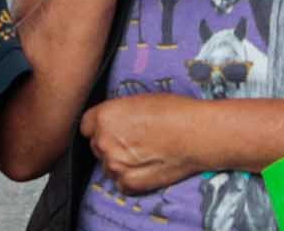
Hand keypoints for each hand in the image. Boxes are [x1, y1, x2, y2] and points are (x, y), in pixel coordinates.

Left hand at [80, 94, 205, 194]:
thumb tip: (115, 121)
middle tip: (133, 140)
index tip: (112, 127)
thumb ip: (119, 113)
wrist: (197, 133)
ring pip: (109, 164)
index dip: (100, 125)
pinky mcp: (128, 183)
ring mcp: (114, 165)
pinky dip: (131, 176)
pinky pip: (122, 181)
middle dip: (111, 143)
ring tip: (145, 153)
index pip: (86, 125)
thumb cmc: (174, 111)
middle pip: (97, 145)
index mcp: (104, 116)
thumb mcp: (140, 100)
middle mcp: (104, 141)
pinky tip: (148, 165)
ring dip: (120, 161)